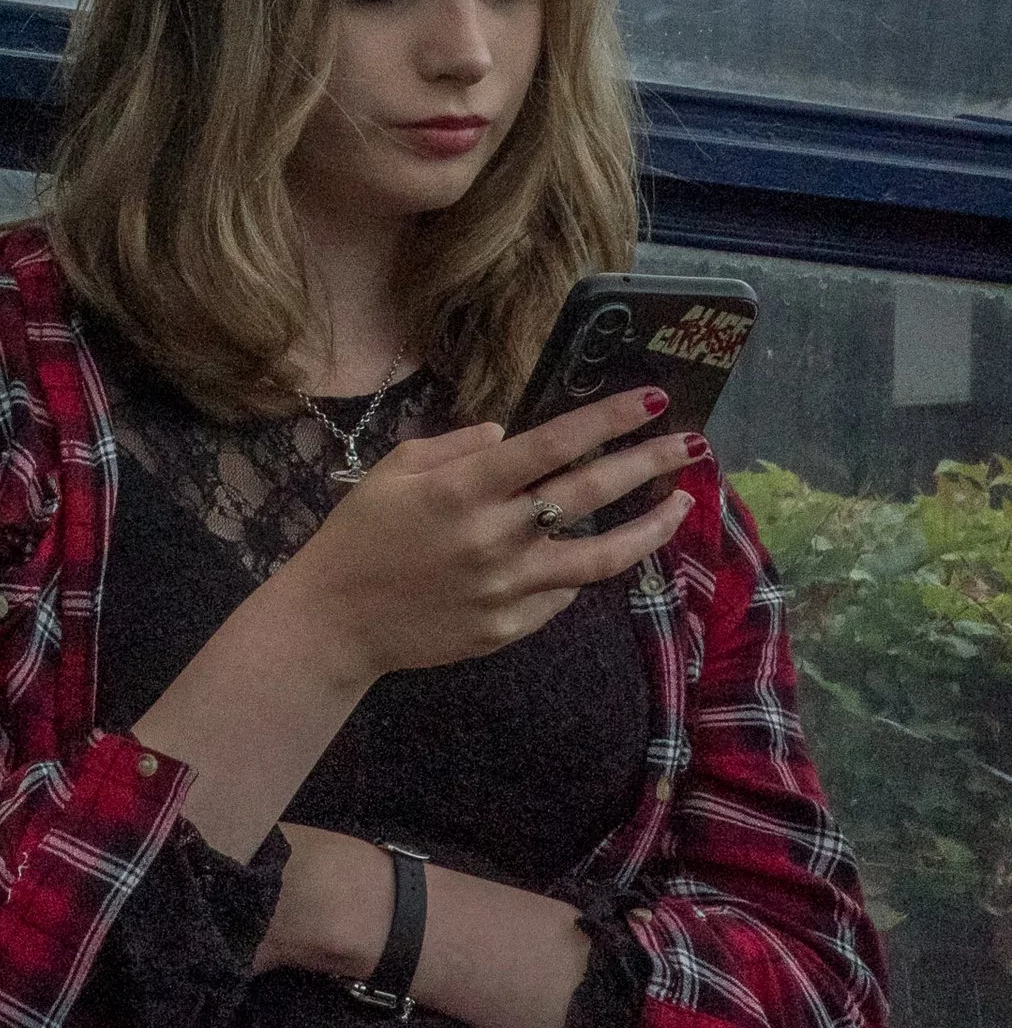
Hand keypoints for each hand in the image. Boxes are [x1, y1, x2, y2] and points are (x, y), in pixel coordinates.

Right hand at [280, 385, 695, 684]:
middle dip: (649, 462)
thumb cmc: (360, 535)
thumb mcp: (393, 470)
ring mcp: (507, 587)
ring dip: (650, 528)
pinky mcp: (509, 627)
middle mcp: (495, 535)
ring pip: (601, 558)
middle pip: (592, 493)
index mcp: (464, 488)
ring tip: (682, 505)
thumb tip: (511, 435)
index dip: (608, 419)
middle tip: (692, 444)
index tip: (652, 399)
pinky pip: (561, 595)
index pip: (554, 444)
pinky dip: (581, 572)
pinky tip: (593, 554)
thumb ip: (457, 447)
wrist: (335, 621)